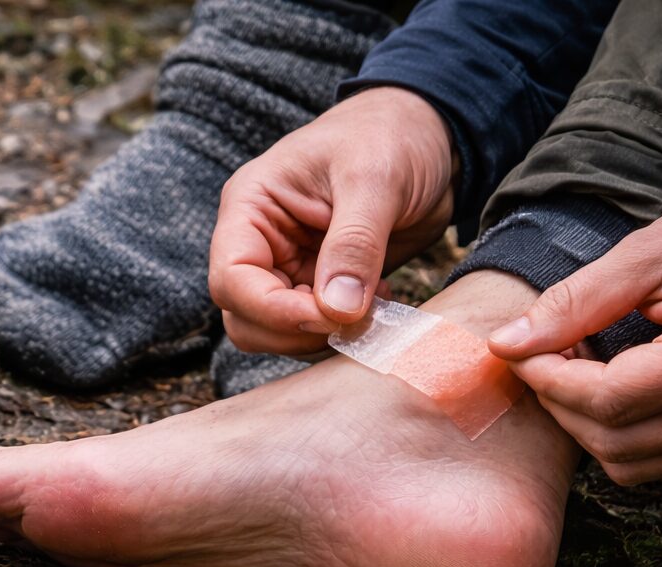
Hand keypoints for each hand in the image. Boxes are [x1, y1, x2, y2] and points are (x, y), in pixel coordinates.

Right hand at [207, 86, 455, 356]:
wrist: (430, 137)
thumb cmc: (390, 135)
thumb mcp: (374, 179)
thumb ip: (354, 244)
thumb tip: (338, 310)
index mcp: (251, 207)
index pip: (231, 279)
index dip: (273, 310)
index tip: (329, 316)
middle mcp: (260, 243)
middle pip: (246, 318)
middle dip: (298, 329)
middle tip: (356, 316)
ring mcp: (289, 269)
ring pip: (278, 333)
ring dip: (324, 335)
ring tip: (373, 302)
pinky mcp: (321, 287)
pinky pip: (316, 330)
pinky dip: (346, 330)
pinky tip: (380, 300)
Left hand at [486, 187, 661, 484]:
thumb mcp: (653, 250)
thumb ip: (577, 300)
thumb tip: (506, 343)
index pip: (611, 399)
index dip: (550, 380)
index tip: (521, 348)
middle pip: (615, 440)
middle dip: (560, 403)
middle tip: (542, 354)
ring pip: (630, 462)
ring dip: (583, 423)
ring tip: (575, 366)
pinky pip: (655, 459)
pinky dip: (615, 432)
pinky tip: (607, 383)